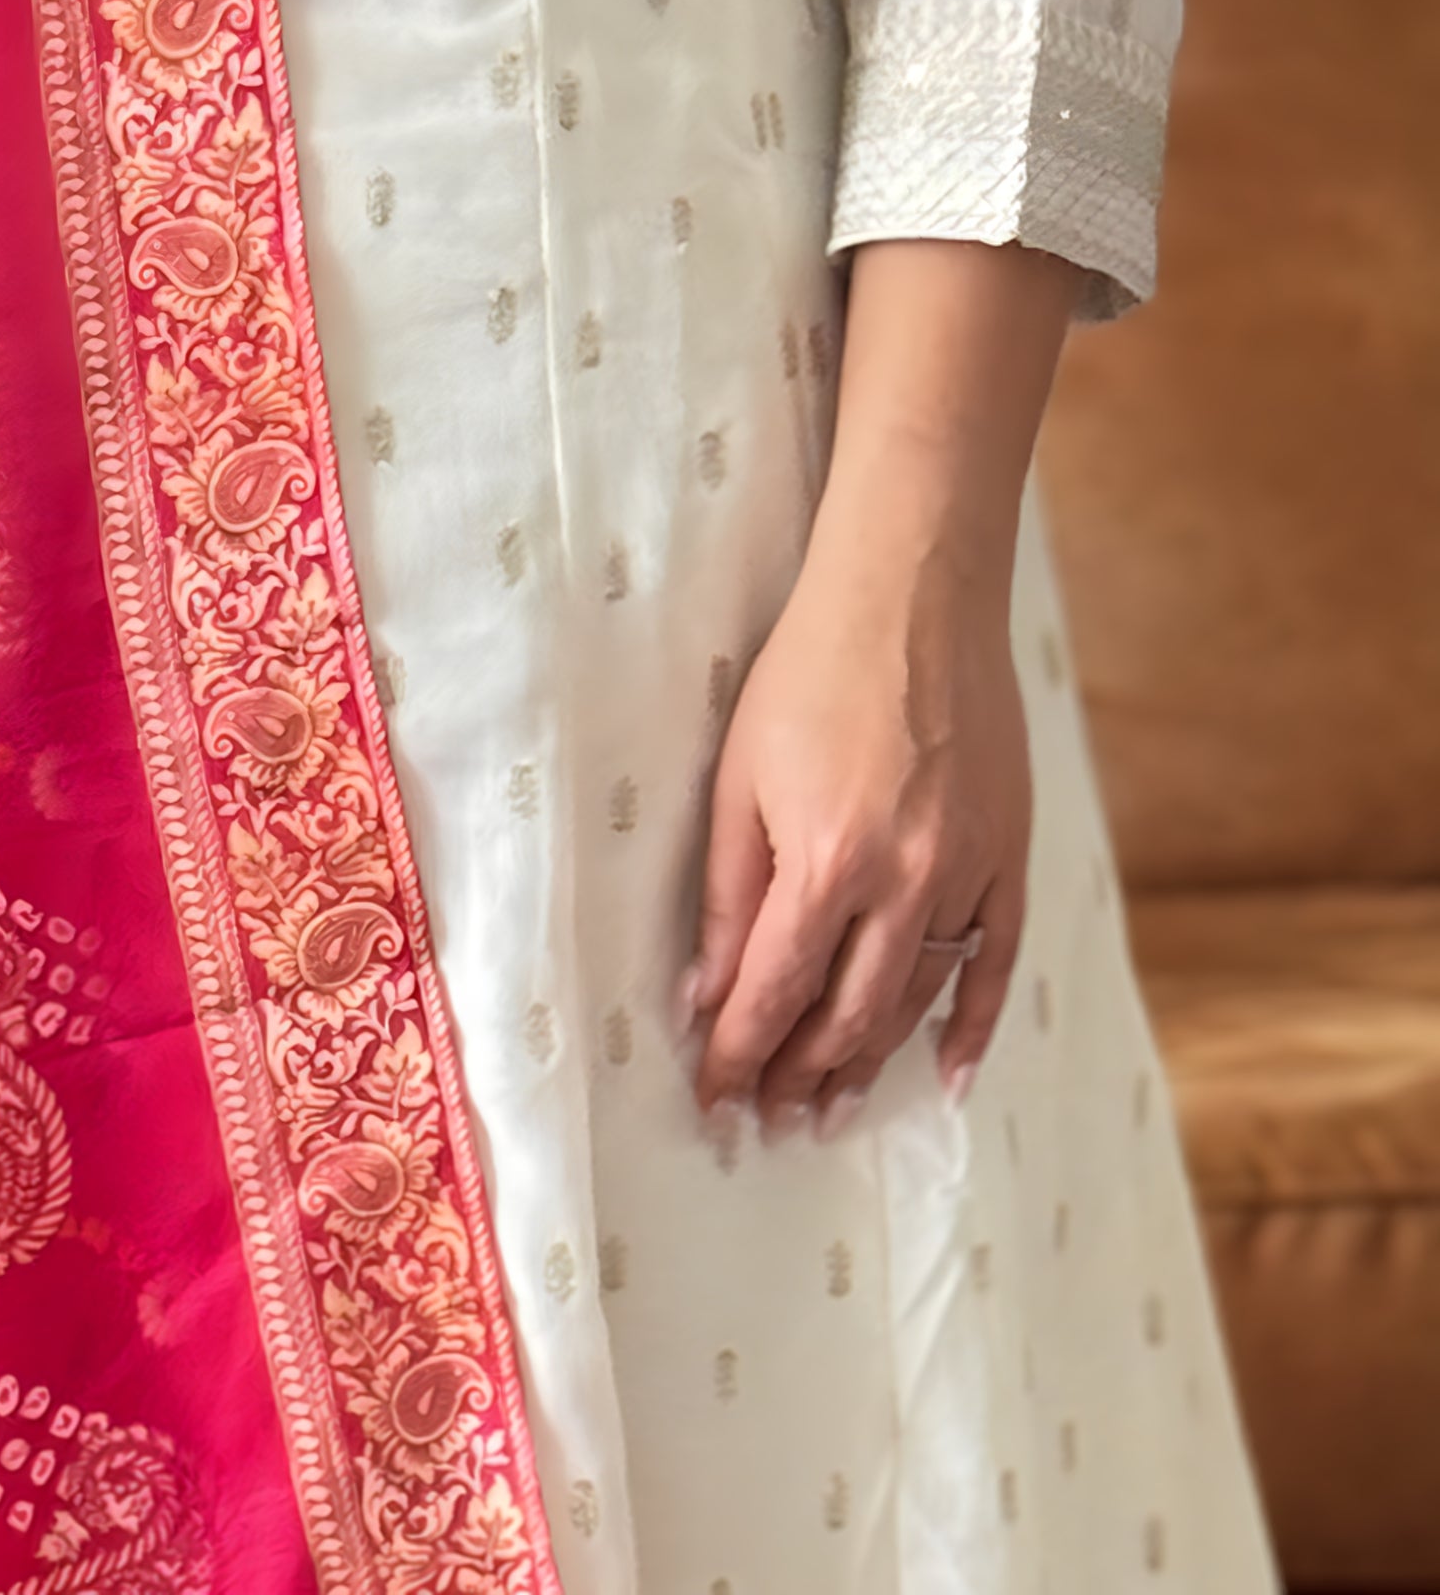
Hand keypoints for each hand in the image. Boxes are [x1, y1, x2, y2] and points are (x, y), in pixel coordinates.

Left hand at [683, 523, 1026, 1131]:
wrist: (912, 598)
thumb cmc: (809, 674)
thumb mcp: (739, 778)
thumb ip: (728, 896)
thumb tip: (708, 994)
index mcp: (824, 861)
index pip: (772, 994)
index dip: (740, 1056)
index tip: (717, 1098)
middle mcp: (903, 884)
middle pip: (846, 1016)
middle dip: (801, 1077)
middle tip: (772, 1118)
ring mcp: (966, 875)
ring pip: (915, 1003)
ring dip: (870, 1064)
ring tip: (832, 1107)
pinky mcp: (1009, 857)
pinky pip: (996, 965)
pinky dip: (974, 1028)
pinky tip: (950, 1075)